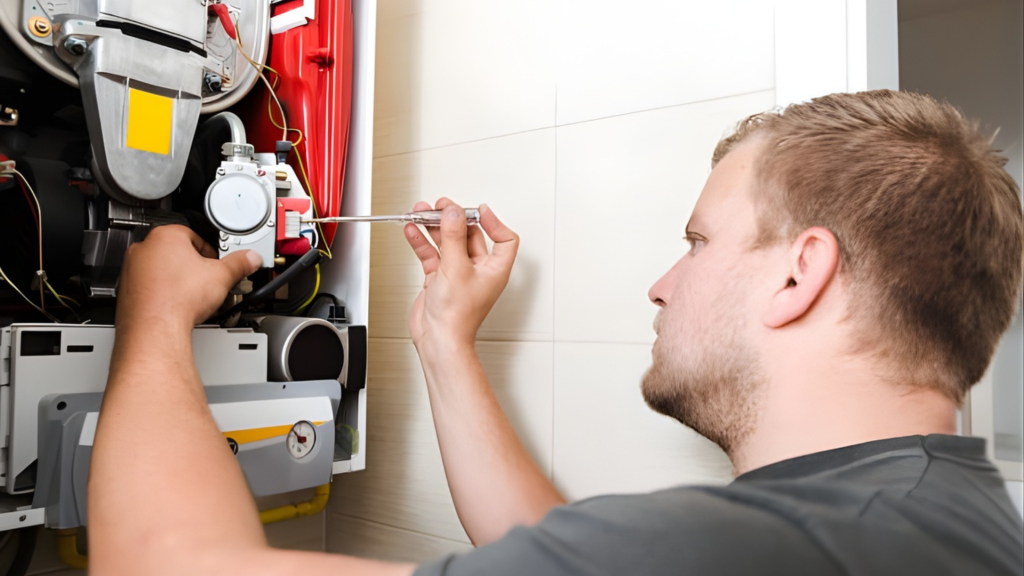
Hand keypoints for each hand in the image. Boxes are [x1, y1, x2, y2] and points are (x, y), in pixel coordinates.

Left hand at [116, 225, 261, 331]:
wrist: (154, 328)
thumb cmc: (178, 299)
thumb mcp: (222, 276)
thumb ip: (238, 264)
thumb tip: (249, 259)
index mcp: (166, 236)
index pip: (195, 236)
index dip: (210, 252)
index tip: (216, 263)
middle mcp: (144, 248)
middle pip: (176, 251)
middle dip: (193, 265)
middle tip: (206, 280)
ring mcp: (132, 269)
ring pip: (161, 268)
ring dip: (177, 278)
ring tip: (191, 294)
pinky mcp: (127, 289)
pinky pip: (149, 284)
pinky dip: (162, 291)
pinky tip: (175, 303)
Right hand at [404, 199, 518, 353]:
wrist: (438, 339)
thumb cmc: (457, 316)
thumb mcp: (457, 267)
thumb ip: (454, 236)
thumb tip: (453, 213)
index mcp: (495, 269)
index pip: (504, 239)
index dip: (494, 222)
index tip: (477, 211)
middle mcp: (478, 270)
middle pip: (470, 235)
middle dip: (454, 219)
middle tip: (440, 207)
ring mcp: (457, 273)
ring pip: (447, 242)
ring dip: (434, 227)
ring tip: (421, 213)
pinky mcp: (439, 278)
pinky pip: (431, 254)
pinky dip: (422, 242)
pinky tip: (413, 231)